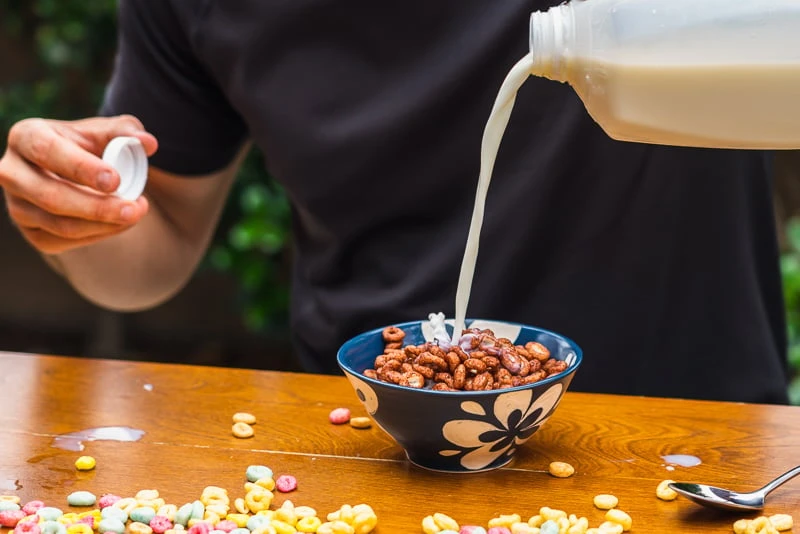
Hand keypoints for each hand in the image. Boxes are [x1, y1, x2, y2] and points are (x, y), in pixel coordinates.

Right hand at [0, 115, 157, 254]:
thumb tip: (148, 143)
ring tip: (136, 213)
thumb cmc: (91, 145)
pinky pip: (64, 241)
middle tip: (135, 208)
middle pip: (52, 196)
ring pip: (60, 225)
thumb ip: (127, 132)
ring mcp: (16, 205)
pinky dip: (98, 235)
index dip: (81, 168)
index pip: (47, 151)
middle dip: (98, 207)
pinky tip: (120, 223)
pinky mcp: (30, 231)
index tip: (115, 180)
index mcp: (26, 136)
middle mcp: (11, 171)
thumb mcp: (107, 131)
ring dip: (104, 224)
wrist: (77, 169)